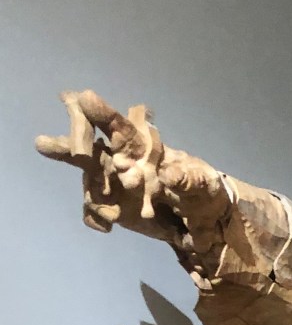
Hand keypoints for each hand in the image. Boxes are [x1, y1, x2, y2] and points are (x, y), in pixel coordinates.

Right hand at [36, 90, 229, 268]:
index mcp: (142, 146)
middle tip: (54, 146)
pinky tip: (107, 226)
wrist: (202, 223)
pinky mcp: (111, 206)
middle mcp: (120, 159)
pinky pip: (95, 210)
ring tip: (89, 196)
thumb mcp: (203, 185)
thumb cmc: (203, 193)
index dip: (103, 112)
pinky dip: (96, 217)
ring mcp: (112, 183)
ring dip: (88, 187)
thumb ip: (188, 179)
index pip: (120, 125)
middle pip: (90, 145)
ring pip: (88, 179)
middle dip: (74, 143)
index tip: (84, 98)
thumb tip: (169, 175)